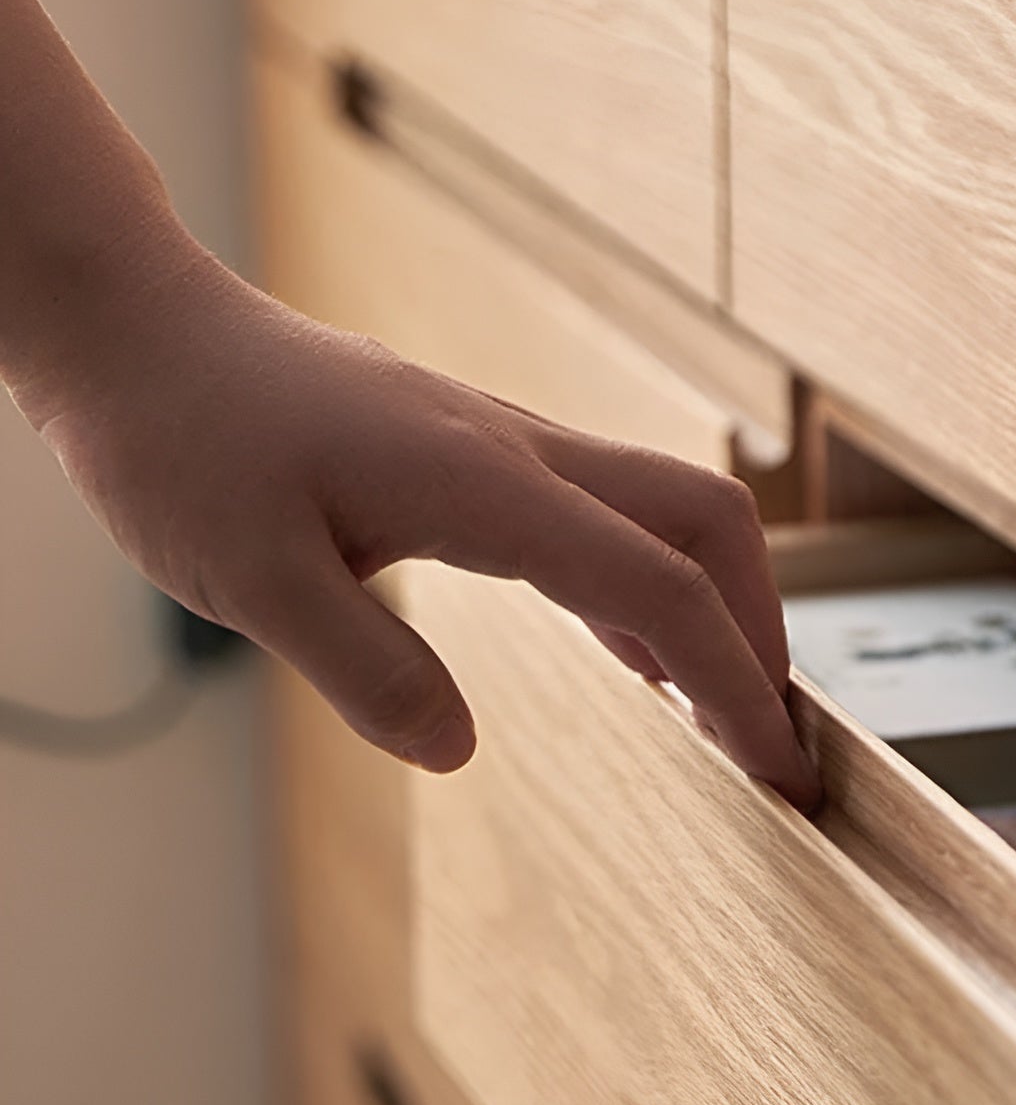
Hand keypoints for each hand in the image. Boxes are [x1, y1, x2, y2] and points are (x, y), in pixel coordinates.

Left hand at [12, 241, 820, 807]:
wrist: (145, 335)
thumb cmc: (181, 437)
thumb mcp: (250, 579)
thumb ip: (366, 668)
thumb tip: (458, 750)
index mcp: (481, 482)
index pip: (661, 586)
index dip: (737, 684)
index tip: (781, 769)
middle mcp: (520, 452)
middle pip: (708, 522)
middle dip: (762, 632)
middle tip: (768, 741)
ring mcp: (509, 446)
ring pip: (670, 511)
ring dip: (717, 607)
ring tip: (726, 712)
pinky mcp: (483, 458)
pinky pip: (608, 518)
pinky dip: (650, 592)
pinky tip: (639, 658)